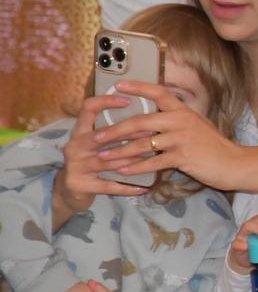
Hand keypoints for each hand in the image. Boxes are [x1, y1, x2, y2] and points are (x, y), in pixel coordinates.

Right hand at [53, 95, 149, 229]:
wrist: (68, 191)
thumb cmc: (88, 162)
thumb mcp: (94, 144)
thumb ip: (111, 132)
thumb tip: (144, 115)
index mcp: (78, 132)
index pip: (87, 108)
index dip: (106, 101)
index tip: (128, 100)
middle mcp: (74, 146)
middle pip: (104, 136)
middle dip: (130, 133)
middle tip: (153, 131)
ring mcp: (76, 166)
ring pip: (110, 161)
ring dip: (135, 159)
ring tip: (155, 157)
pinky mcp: (80, 185)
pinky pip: (109, 186)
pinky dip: (128, 187)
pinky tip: (145, 188)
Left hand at [92, 81, 257, 192]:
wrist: (234, 163)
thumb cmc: (215, 147)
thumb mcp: (197, 127)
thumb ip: (176, 123)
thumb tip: (154, 122)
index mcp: (184, 111)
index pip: (159, 93)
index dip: (138, 88)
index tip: (118, 85)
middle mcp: (181, 121)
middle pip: (141, 122)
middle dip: (115, 130)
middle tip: (97, 136)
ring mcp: (182, 139)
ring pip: (143, 145)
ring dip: (120, 152)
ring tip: (103, 157)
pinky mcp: (183, 157)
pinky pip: (153, 163)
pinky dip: (136, 168)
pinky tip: (124, 172)